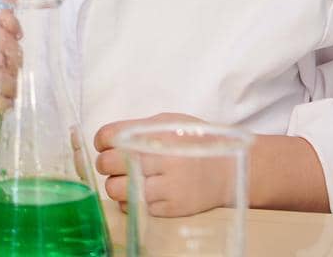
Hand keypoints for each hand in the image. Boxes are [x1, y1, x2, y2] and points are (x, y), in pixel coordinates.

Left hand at [94, 113, 230, 217]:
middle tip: (114, 163)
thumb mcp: (170, 123)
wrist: (230, 171)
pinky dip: (132, 201)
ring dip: (116, 185)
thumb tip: (107, 139)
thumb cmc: (197, 143)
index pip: (109, 136)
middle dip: (106, 163)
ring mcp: (164, 186)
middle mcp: (159, 159)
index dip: (102, 141)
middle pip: (107, 163)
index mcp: (156, 134)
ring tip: (127, 180)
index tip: (105, 144)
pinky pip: (133, 207)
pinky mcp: (169, 208)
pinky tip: (143, 192)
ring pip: (115, 189)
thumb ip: (139, 128)